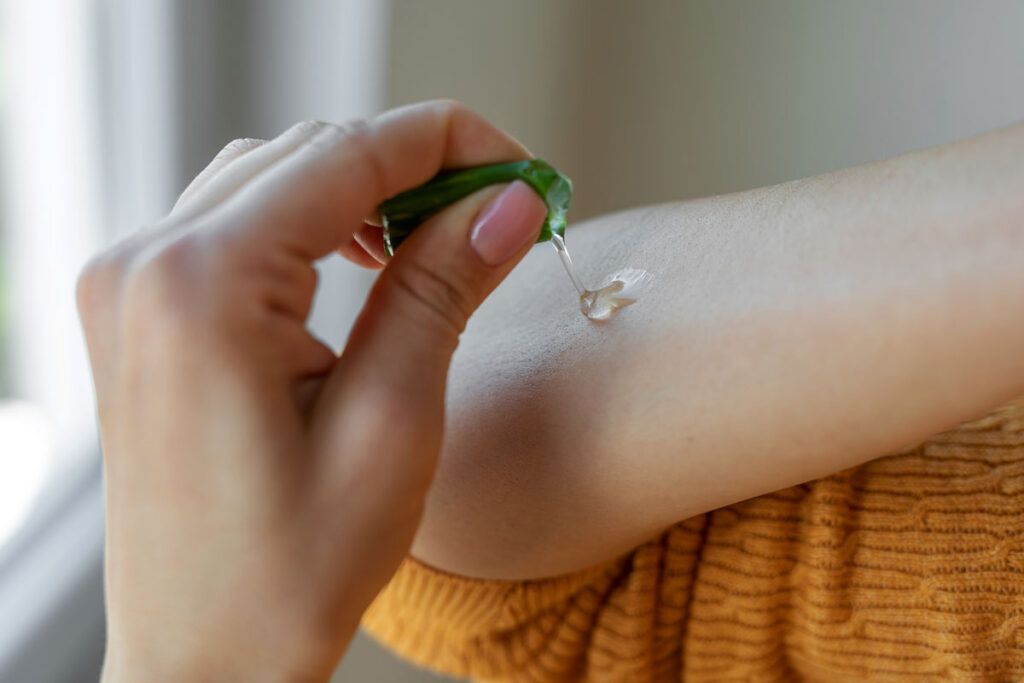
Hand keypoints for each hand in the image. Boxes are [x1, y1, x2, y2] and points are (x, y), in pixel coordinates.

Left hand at [77, 100, 547, 681]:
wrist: (202, 658)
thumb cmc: (290, 573)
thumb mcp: (391, 426)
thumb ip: (442, 290)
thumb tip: (507, 202)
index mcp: (203, 287)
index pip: (350, 155)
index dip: (453, 144)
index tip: (525, 173)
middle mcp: (147, 265)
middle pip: (310, 154)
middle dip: (416, 168)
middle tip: (500, 213)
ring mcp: (130, 283)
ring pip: (273, 177)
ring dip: (365, 190)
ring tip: (441, 241)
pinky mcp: (138, 309)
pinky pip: (234, 221)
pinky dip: (311, 220)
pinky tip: (363, 259)